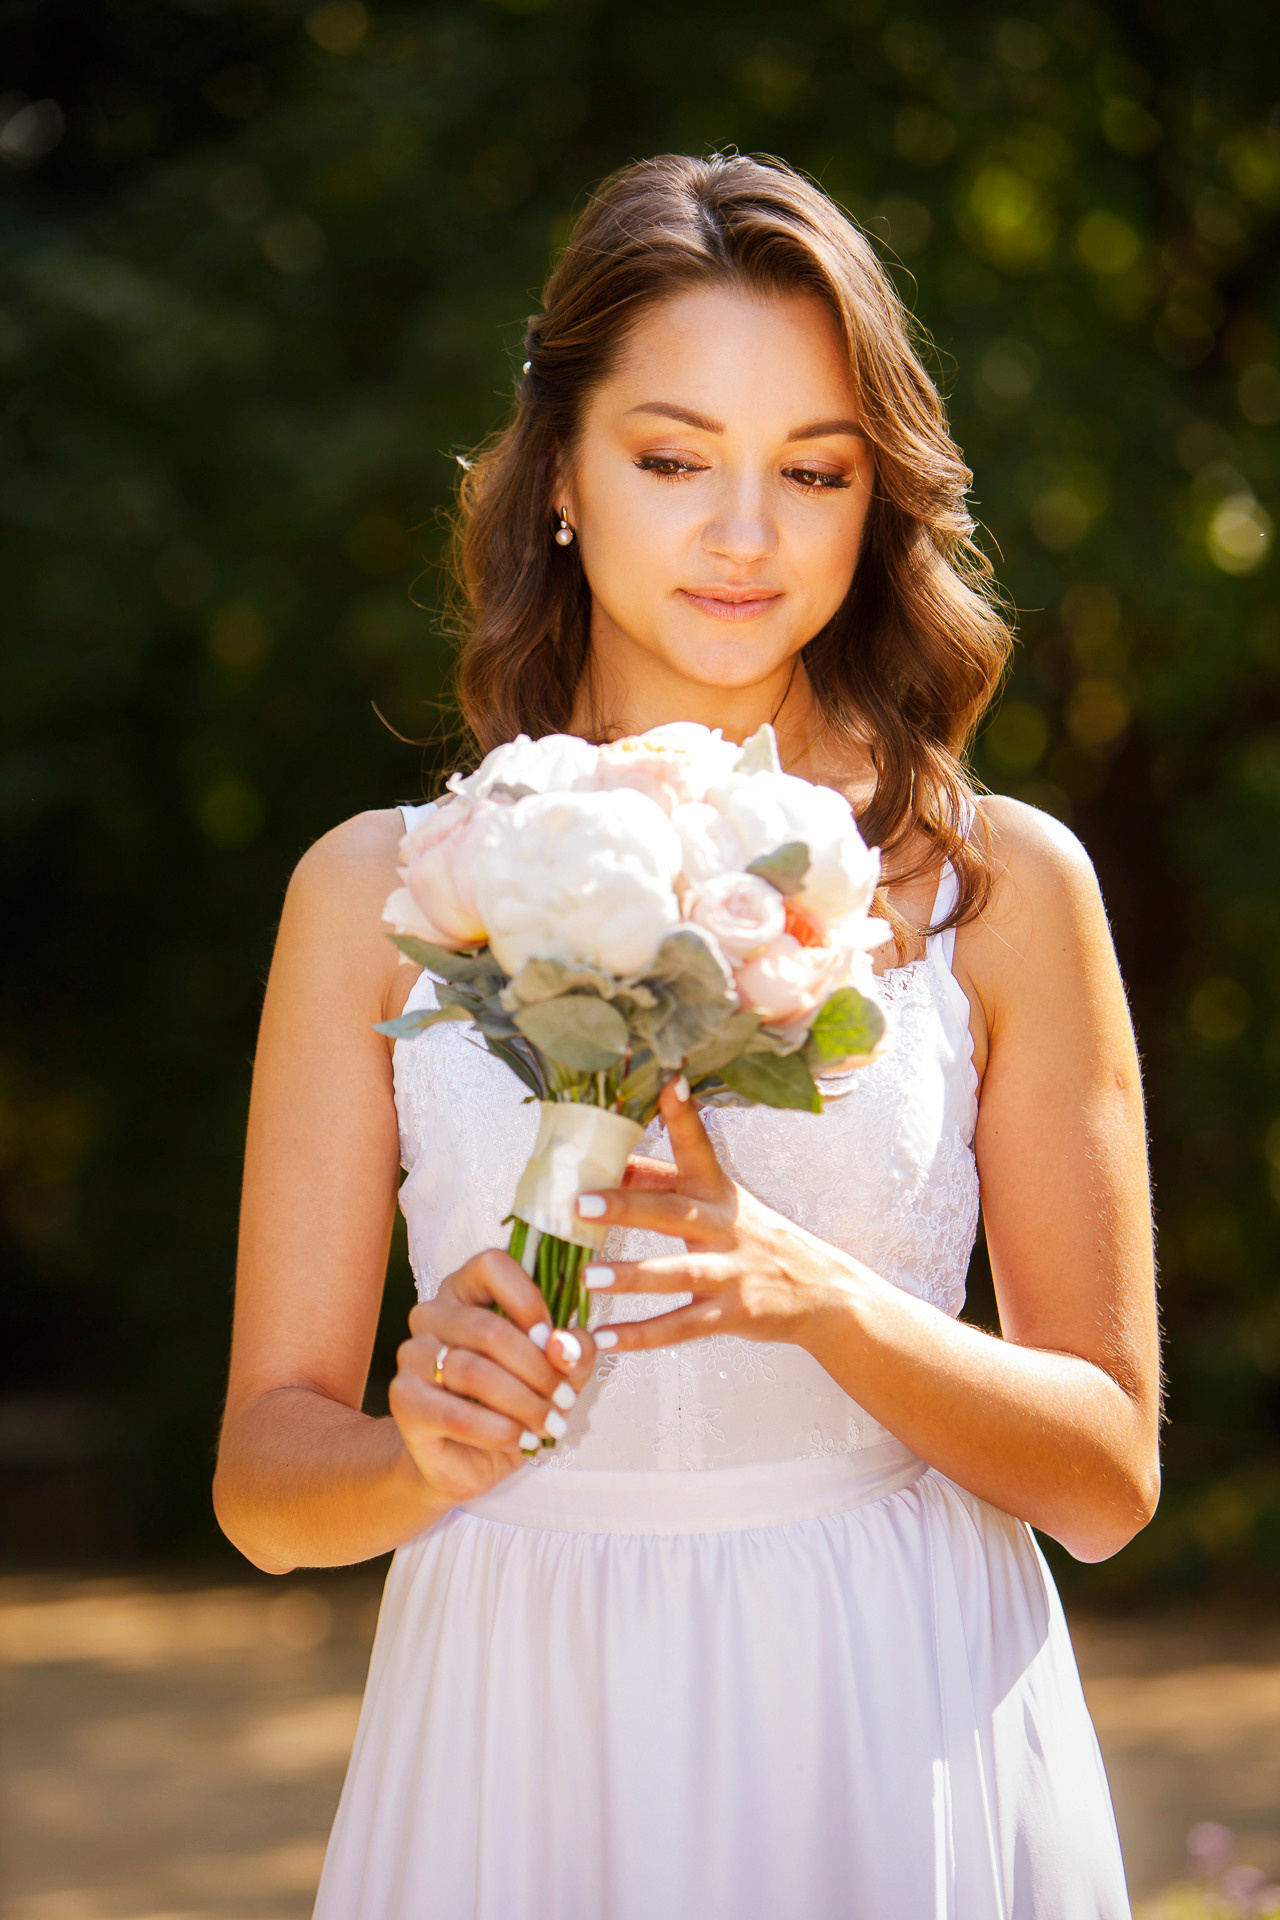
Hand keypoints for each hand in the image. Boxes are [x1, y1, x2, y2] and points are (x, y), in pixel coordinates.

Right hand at [389, 1251, 598, 1505]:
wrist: (468, 1457)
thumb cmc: (513, 1401)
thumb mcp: (556, 1372)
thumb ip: (572, 1352)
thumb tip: (568, 1344)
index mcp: (466, 1290)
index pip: (491, 1265)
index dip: (528, 1300)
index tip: (552, 1339)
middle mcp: (431, 1314)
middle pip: (488, 1329)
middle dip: (537, 1370)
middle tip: (564, 1398)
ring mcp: (412, 1356)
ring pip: (473, 1373)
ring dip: (523, 1404)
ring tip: (549, 1424)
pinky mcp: (403, 1400)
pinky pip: (456, 1415)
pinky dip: (499, 1431)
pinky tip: (522, 1440)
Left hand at [578, 1079, 844, 1352]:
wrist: (821, 1293)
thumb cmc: (756, 1239)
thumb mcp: (720, 1202)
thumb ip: (666, 1184)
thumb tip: (611, 1160)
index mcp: (718, 1193)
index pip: (698, 1147)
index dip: (684, 1116)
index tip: (669, 1081)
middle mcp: (724, 1228)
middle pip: (672, 1212)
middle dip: (626, 1206)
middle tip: (579, 1202)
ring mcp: (730, 1273)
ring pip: (677, 1274)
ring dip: (631, 1275)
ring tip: (588, 1277)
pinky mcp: (731, 1314)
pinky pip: (681, 1327)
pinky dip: (642, 1335)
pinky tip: (604, 1338)